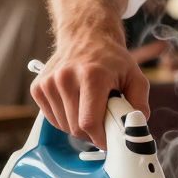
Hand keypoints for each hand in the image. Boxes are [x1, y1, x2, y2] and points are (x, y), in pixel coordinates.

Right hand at [31, 33, 148, 148]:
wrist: (86, 37)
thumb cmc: (111, 60)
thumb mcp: (135, 77)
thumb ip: (139, 105)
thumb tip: (136, 130)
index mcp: (91, 75)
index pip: (89, 122)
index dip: (100, 138)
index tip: (108, 140)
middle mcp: (66, 77)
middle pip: (75, 128)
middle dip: (91, 133)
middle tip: (102, 123)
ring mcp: (49, 83)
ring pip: (63, 126)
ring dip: (78, 126)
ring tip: (89, 109)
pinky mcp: (38, 88)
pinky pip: (52, 119)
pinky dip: (65, 119)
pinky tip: (75, 105)